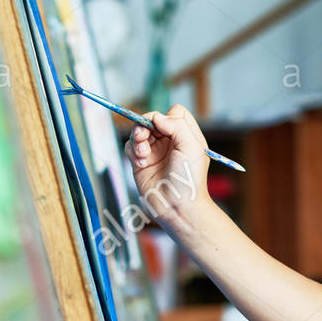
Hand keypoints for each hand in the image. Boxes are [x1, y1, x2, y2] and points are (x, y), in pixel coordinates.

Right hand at [127, 104, 210, 228]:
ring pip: (139, 132)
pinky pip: (130, 147)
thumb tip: (156, 117)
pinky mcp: (141, 162)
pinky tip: (141, 163)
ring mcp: (155, 152)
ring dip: (137, 139)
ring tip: (142, 153)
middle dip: (145, 125)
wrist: (177, 207)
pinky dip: (133, 151)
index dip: (167, 116)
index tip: (163, 128)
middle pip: (152, 119)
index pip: (175, 113)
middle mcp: (170, 142)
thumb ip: (177, 125)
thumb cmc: (189, 179)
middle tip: (142, 135)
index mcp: (186, 136)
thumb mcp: (191, 146)